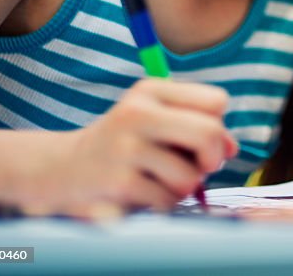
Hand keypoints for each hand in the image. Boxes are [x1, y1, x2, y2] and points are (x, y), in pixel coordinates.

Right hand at [19, 79, 237, 217]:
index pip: (216, 101)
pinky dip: (164, 203)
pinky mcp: (118, 182)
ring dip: (184, 186)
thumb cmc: (126, 144)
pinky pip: (168, 200)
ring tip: (161, 180)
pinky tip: (143, 193)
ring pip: (191, 175)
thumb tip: (230, 148)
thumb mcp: (158, 121)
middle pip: (209, 132)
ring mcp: (125, 147)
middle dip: (213, 156)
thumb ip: (200, 128)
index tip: (201, 139)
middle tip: (201, 166)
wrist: (62, 170)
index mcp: (151, 90)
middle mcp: (136, 112)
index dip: (218, 124)